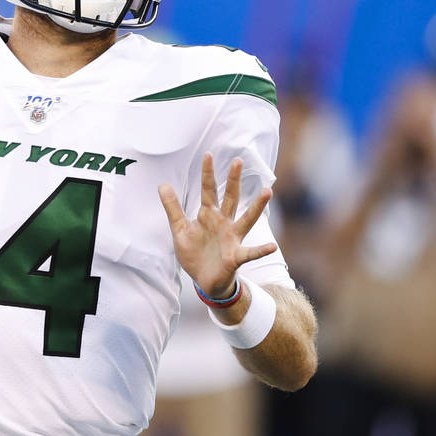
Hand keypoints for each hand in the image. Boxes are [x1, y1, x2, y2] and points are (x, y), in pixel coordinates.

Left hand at [159, 153, 275, 298]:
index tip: (208, 154)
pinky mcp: (235, 256)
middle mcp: (223, 223)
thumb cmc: (194, 253)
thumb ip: (172, 207)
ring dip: (257, 206)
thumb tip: (162, 184)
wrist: (204, 281)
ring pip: (246, 219)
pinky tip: (272, 246)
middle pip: (230, 198)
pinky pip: (250, 252)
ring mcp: (232, 238)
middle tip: (238, 161)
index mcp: (208, 215)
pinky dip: (261, 249)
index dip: (207, 174)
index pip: (208, 190)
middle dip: (233, 180)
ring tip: (267, 191)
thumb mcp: (179, 229)